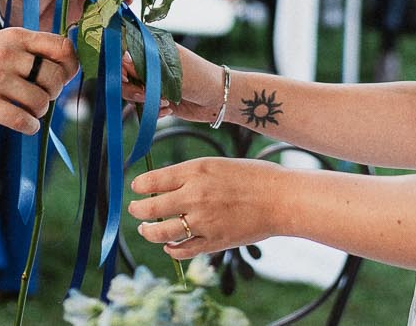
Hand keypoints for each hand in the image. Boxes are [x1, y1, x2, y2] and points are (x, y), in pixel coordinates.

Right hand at [0, 28, 76, 133]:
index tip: (64, 76)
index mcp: (14, 37)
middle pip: (54, 77)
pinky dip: (30, 126)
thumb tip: (66, 69)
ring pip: (40, 101)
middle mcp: (7, 55)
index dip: (70, 65)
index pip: (61, 46)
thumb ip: (29, 50)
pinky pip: (21, 120)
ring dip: (40, 111)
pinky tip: (26, 126)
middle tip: (42, 97)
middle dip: (54, 92)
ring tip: (30, 111)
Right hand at [121, 42, 223, 123]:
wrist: (219, 99)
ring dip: (146, 101)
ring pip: (133, 94)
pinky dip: (153, 111)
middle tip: (145, 95)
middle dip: (133, 89)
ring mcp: (155, 82)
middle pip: (125, 76)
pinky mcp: (159, 99)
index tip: (125, 78)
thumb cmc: (199, 77)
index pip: (126, 52)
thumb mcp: (170, 72)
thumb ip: (144, 68)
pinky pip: (145, 107)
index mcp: (154, 48)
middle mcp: (152, 64)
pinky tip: (169, 110)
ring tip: (165, 103)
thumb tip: (121, 62)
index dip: (120, 66)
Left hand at [128, 157, 286, 258]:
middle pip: (150, 208)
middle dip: (137, 209)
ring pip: (161, 232)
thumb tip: (164, 185)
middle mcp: (194, 195)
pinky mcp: (213, 241)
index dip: (139, 186)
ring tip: (145, 229)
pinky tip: (169, 246)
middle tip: (135, 209)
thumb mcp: (218, 164)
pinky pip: (182, 250)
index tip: (135, 187)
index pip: (152, 180)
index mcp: (196, 171)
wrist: (280, 198)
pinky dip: (171, 250)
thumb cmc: (253, 176)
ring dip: (148, 232)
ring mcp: (203, 221)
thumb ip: (191, 175)